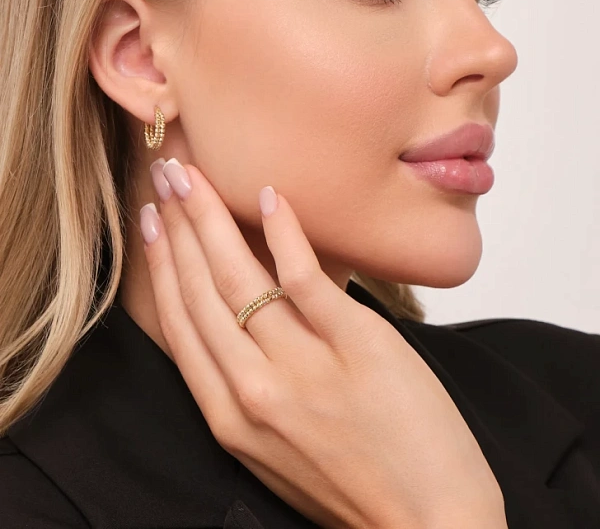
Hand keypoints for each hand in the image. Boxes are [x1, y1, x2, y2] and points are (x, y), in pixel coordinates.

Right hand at [140, 158, 506, 528]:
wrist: (432, 524)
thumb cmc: (355, 484)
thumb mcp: (277, 447)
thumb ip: (250, 388)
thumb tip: (239, 320)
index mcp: (230, 418)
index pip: (180, 325)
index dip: (160, 267)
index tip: (151, 223)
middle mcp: (254, 391)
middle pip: (199, 291)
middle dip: (175, 226)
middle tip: (165, 175)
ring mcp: (304, 367)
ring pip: (237, 278)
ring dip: (210, 218)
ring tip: (194, 176)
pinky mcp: (357, 345)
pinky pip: (304, 277)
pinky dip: (282, 233)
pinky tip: (268, 198)